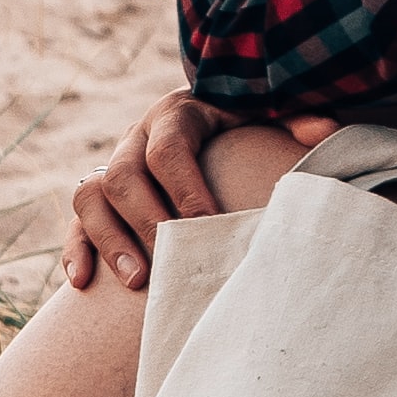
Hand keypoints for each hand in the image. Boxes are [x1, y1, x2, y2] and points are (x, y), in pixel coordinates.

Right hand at [66, 94, 335, 290]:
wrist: (210, 122)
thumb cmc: (245, 127)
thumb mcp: (267, 115)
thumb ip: (294, 121)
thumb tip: (323, 128)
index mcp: (177, 113)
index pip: (169, 147)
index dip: (185, 187)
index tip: (208, 224)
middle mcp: (136, 136)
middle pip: (123, 175)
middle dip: (145, 222)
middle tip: (169, 263)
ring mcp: (111, 164)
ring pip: (90, 196)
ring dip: (109, 240)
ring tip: (137, 281)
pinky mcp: (97, 194)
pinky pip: (74, 220)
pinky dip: (76, 249)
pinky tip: (83, 283)